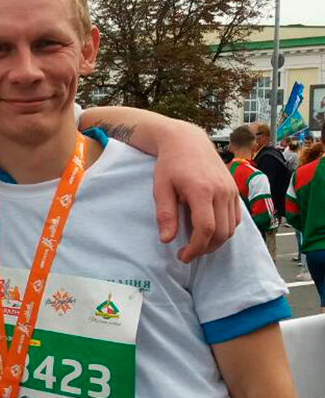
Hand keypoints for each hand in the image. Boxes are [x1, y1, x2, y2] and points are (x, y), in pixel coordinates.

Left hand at [153, 121, 239, 261]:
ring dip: (216, 242)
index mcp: (202, 190)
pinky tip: (209, 233)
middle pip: (222, 232)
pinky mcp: (234, 190)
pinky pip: (236, 218)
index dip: (196, 247)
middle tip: (188, 254)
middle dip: (205, 248)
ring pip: (232, 227)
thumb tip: (167, 240)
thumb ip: (165, 214)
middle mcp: (222, 191)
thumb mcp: (161, 188)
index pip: (206, 228)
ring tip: (197, 245)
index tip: (183, 256)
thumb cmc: (170, 164)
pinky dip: (225, 230)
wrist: (187, 141)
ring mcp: (231, 190)